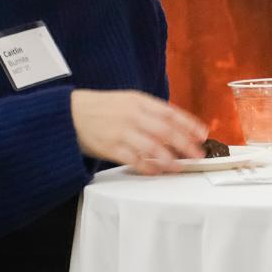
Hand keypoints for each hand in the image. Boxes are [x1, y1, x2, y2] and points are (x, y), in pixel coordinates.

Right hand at [69, 89, 207, 174]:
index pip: (170, 112)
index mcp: (139, 101)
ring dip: (170, 159)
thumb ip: (150, 112)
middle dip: (185, 144)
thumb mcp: (127, 102)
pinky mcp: (110, 147)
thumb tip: (176, 127)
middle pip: (165, 131)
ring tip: (180, 167)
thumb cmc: (101, 109)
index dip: (189, 124)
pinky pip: (134, 159)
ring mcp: (121, 131)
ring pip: (152, 146)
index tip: (203, 134)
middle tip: (198, 155)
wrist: (69, 114)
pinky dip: (148, 166)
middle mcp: (132, 115)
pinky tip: (157, 171)